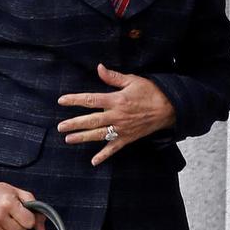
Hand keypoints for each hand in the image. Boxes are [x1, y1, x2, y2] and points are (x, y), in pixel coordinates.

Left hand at [57, 64, 175, 165]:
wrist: (169, 108)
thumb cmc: (150, 92)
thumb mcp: (132, 80)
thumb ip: (113, 77)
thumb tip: (99, 67)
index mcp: (115, 100)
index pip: (90, 100)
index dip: (74, 100)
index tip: (61, 101)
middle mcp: (116, 116)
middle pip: (91, 120)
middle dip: (74, 124)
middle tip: (60, 127)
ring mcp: (122, 129)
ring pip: (98, 135)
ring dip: (83, 138)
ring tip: (68, 139)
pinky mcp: (128, 138)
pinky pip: (114, 148)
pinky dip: (104, 155)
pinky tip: (94, 161)